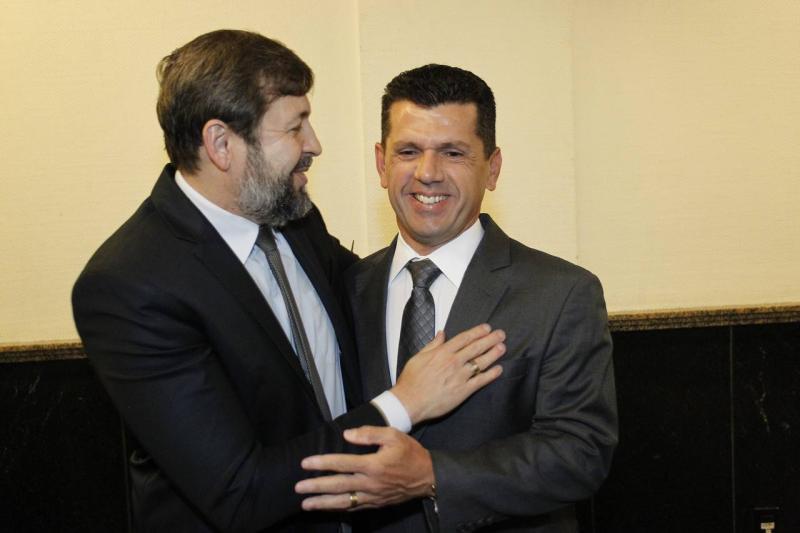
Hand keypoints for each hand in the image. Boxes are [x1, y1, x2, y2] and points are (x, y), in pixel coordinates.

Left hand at [295, 426, 433, 510]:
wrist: (428, 477)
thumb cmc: (410, 453)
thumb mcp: (393, 435)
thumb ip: (370, 434)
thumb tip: (348, 434)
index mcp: (373, 464)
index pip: (342, 463)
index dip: (322, 463)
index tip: (306, 463)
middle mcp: (370, 483)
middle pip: (338, 485)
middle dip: (316, 487)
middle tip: (298, 488)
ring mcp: (373, 496)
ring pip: (344, 501)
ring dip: (323, 503)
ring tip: (306, 504)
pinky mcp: (376, 503)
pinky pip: (355, 508)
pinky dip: (340, 509)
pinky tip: (328, 508)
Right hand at [392, 324, 504, 423]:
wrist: (410, 401)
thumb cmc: (411, 381)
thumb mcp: (418, 357)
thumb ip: (433, 345)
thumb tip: (442, 334)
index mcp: (442, 352)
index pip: (464, 338)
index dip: (477, 332)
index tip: (486, 328)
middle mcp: (453, 362)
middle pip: (476, 347)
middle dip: (490, 339)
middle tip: (501, 334)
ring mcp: (460, 376)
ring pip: (481, 362)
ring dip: (493, 353)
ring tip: (502, 347)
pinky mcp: (463, 391)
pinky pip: (481, 380)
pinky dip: (491, 374)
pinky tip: (498, 369)